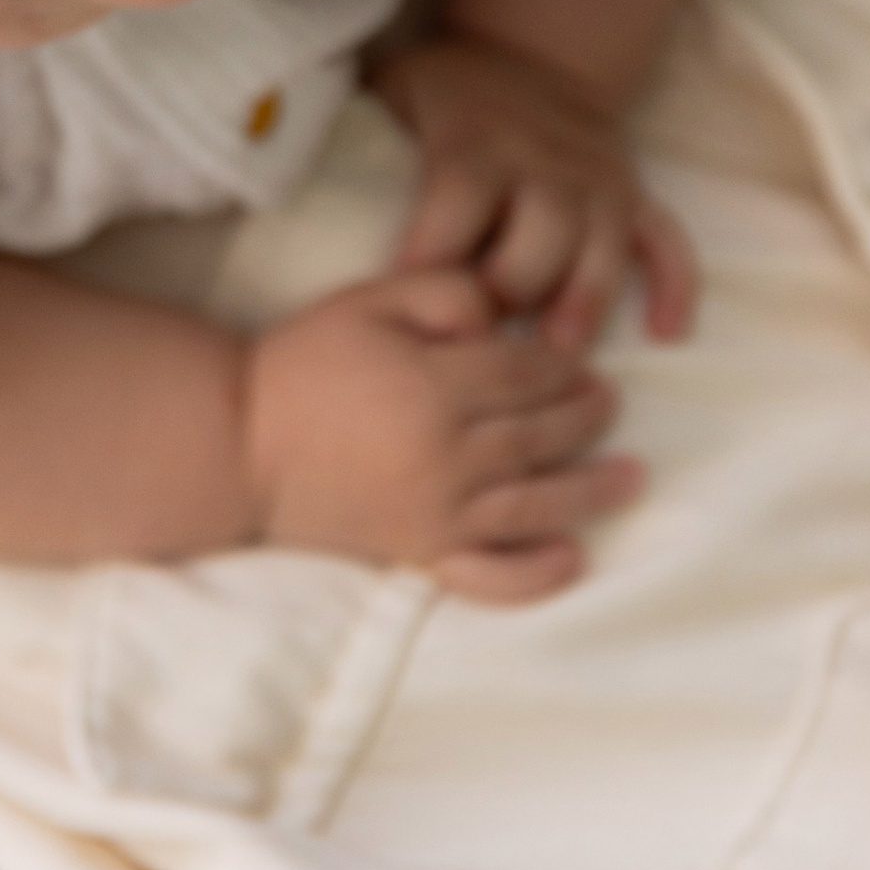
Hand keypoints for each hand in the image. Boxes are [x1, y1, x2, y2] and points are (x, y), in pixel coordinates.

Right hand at [241, 266, 640, 604]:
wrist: (238, 445)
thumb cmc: (303, 363)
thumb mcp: (369, 301)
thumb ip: (444, 293)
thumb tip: (504, 318)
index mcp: (434, 387)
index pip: (528, 376)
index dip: (565, 368)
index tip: (585, 364)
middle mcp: (445, 456)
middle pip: (541, 436)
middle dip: (586, 418)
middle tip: (611, 405)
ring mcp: (435, 512)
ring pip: (534, 504)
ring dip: (591, 490)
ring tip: (631, 477)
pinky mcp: (419, 553)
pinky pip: (490, 576)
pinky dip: (536, 574)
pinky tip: (572, 558)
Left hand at [376, 35, 696, 355]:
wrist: (534, 51)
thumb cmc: (449, 92)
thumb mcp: (398, 90)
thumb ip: (366, 134)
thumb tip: (306, 185)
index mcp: (477, 141)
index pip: (457, 197)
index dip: (431, 251)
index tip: (407, 300)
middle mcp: (544, 161)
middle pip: (539, 232)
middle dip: (513, 289)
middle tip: (484, 341)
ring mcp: (596, 179)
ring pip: (602, 243)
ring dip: (586, 299)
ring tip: (562, 355)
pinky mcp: (633, 193)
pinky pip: (667, 239)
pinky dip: (676, 285)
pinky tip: (668, 333)